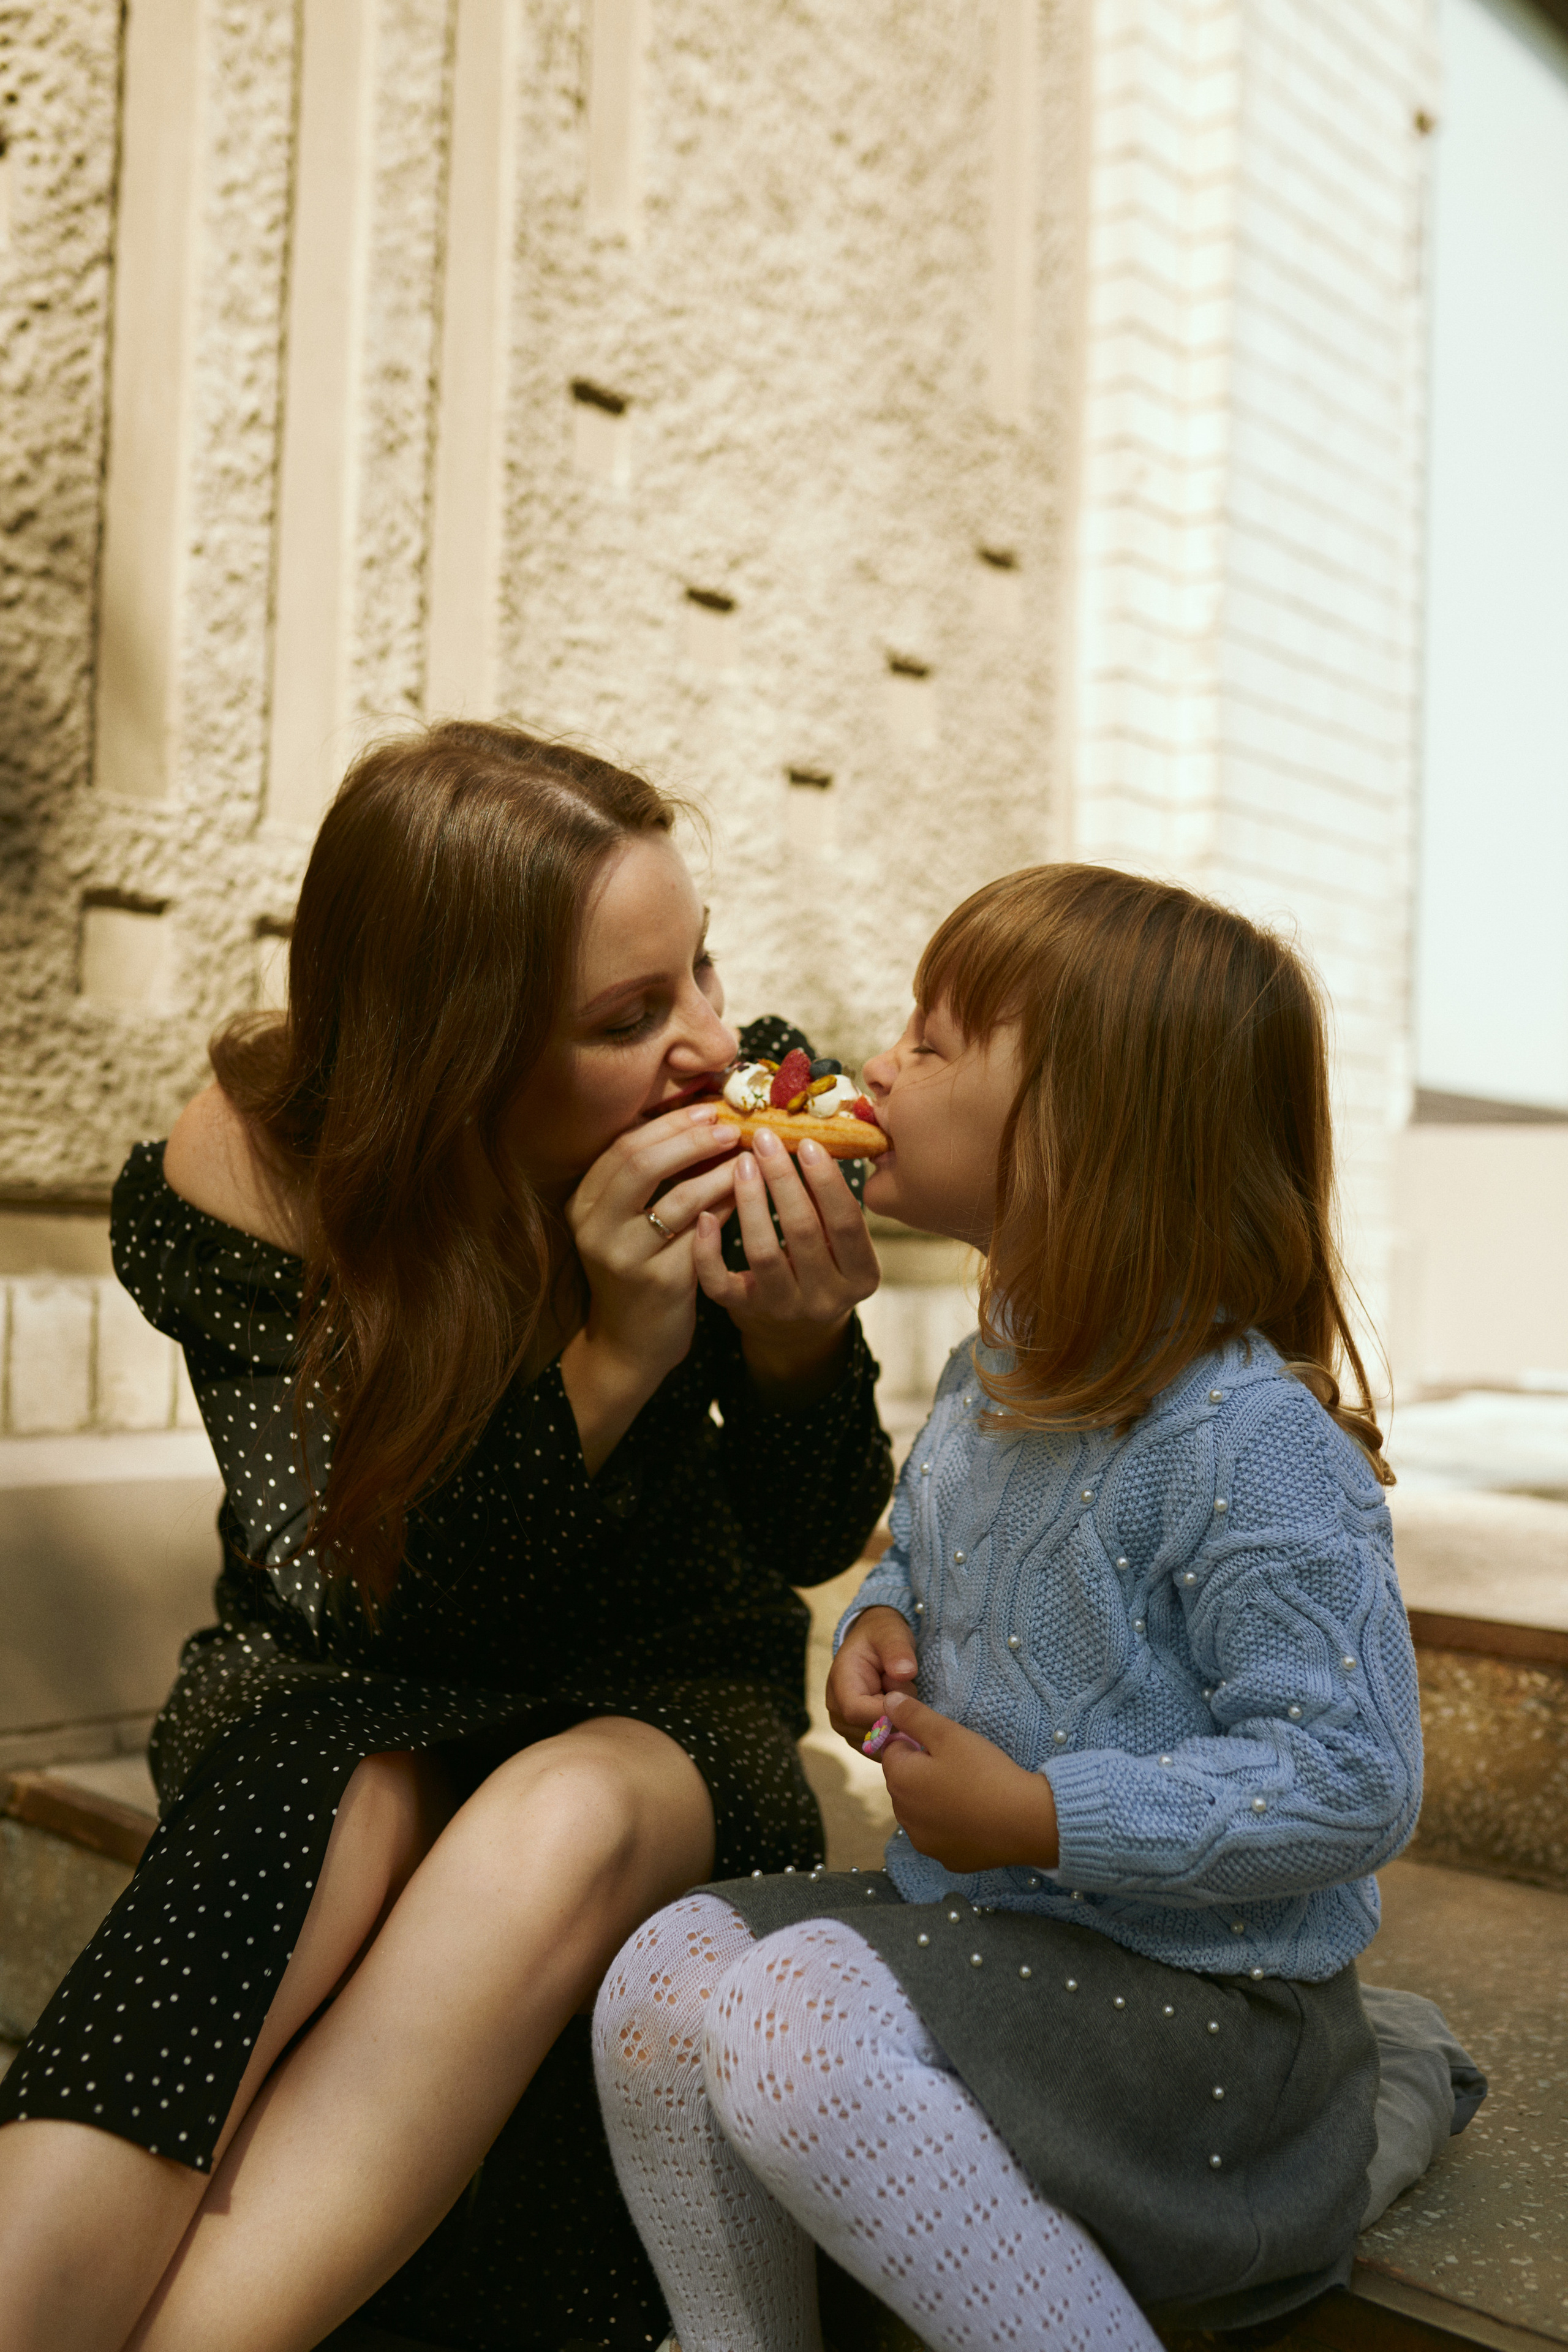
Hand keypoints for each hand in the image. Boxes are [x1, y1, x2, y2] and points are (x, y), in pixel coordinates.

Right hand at [561, 1105, 740, 1472]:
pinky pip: (703, 1233)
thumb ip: (647, 1176)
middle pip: (642, 1164)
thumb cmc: (635, 1268)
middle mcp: (596, 1228)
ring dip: (718, 1171)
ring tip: (747, 1156)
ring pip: (679, 1198)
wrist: (630, 1342)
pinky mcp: (660, 1281)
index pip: (622, 1146)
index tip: (707, 1109)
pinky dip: (728, 1207)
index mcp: (583, 1204)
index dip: (667, 1123)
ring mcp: (626, 1257)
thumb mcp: (624, 1221)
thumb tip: (697, 1118)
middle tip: (730, 1127)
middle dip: (691, 1139)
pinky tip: (747, 1194)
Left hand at [692, 1129, 879, 1401]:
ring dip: (750, 1202)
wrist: (799, 1315)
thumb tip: (811, 1136)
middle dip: (783, 1180)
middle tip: (765, 1139)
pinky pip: (721, 1284)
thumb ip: (832, 1202)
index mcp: (862, 1276)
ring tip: (741, 1163)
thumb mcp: (842, 1238)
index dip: (827, 1182)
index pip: (847, 1223)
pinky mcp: (746, 1311)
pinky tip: (704, 1216)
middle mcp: (827, 1299)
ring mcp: (785, 1308)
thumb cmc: (824, 1256)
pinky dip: (709, 1251)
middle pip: (803, 1232)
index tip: (807, 1143)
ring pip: (763, 1253)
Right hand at [826, 1605, 918, 1750]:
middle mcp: (837, 1711)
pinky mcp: (861, 1739)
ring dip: (899, 1724)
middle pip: (871, 1731)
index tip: (908, 1692)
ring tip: (899, 1696)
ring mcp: (847, 1729)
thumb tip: (905, 1673)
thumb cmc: (882, 1637)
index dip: (886, 1709)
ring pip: (882, 1743)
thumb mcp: (891, 1633)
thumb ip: (897, 1649)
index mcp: (840, 1683)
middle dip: (898, 1715)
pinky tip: (900, 1711)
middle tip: (905, 1687)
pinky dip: (899, 1733)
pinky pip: (885, 1748)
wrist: (874, 1645)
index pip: (856, 1712)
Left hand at [875, 1691, 1060, 1874]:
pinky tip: (976, 1817)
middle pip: (905, 1783)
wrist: (1025, 1822)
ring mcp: (924, 1842)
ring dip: (934, 1800)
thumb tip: (887, 1702)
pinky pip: (941, 1834)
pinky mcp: (947, 1859)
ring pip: (920, 1811)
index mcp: (900, 1781)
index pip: (893, 1751)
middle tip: (961, 1767)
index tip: (946, 1746)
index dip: (917, 1743)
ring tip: (969, 1791)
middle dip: (923, 1772)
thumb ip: (914, 1716)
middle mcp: (903, 1816)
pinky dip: (951, 1825)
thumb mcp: (949, 1734)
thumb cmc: (985, 1772)